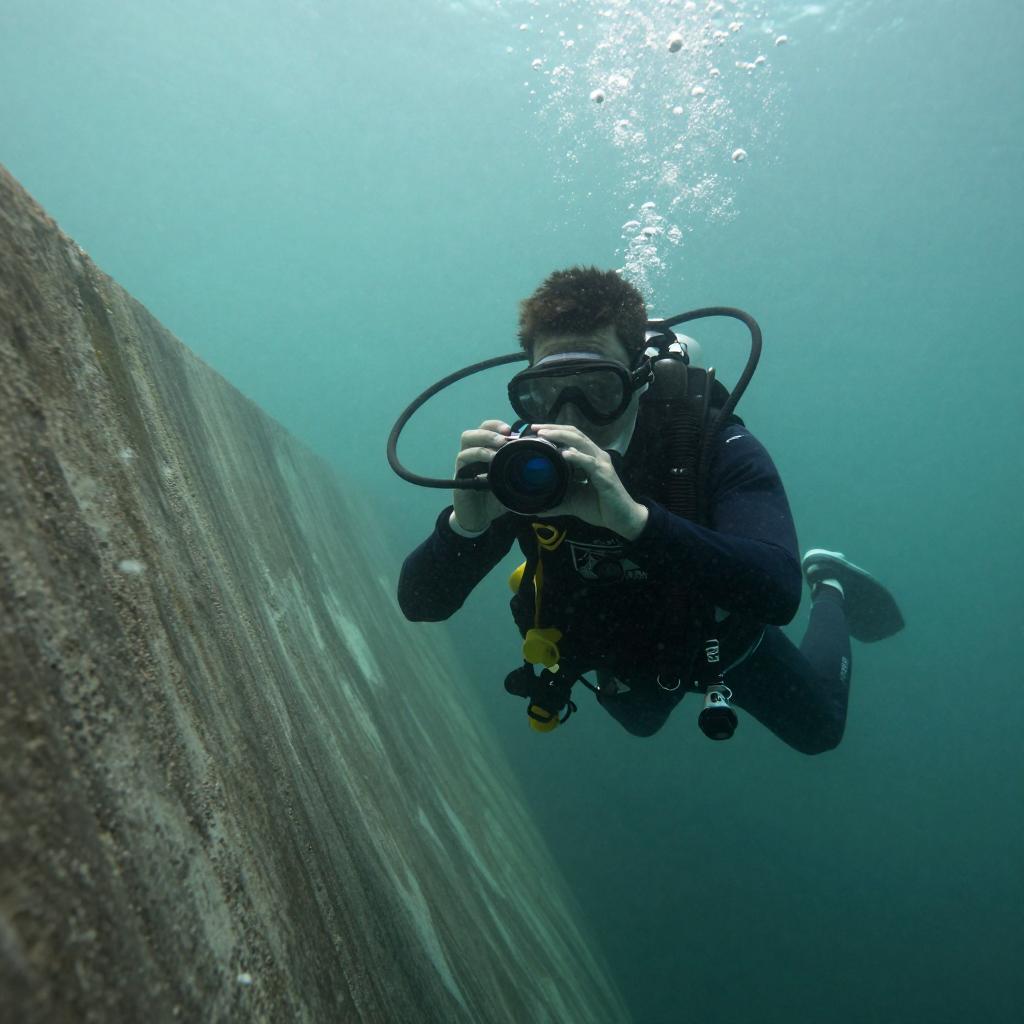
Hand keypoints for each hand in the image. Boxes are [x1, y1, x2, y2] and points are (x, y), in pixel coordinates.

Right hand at [452, 419, 511, 531]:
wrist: (478, 519)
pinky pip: (463, 458)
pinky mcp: (459, 474)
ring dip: (484, 438)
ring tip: (498, 445)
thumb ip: (520, 476)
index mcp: (484, 454)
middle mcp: (472, 455)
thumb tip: (542, 469)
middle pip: (475, 430)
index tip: (510, 430)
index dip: (497, 425)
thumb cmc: (494, 501)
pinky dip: (477, 454)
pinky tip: (490, 459)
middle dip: (490, 430)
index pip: (486, 430)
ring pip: (467, 439)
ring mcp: (464, 464)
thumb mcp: (511, 486)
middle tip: (505, 437)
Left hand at [531, 424, 648, 539]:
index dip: (554, 430)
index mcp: (589, 458)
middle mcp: (596, 456)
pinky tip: (564, 454)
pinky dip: (576, 457)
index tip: (535, 430)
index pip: (571, 437)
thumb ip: (556, 502)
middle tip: (535, 427)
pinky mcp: (605, 475)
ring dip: (561, 436)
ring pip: (581, 442)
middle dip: (554, 428)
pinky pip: (589, 462)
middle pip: (574, 434)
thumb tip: (537, 508)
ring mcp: (601, 464)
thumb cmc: (599, 508)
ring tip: (544, 435)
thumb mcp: (573, 502)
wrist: (622, 520)